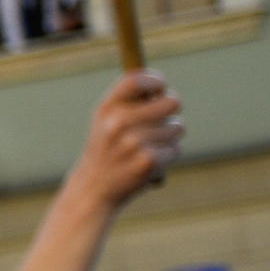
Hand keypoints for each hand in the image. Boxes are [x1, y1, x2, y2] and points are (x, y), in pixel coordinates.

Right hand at [70, 71, 183, 212]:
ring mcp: (133, 142)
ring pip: (177, 127)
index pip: (138, 80)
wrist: (92, 190)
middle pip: (171, 102)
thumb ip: (130, 102)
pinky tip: (147, 163)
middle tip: (161, 121)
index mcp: (107, 108)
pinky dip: (167, 156)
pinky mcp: (148, 162)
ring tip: (147, 147)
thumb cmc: (105, 151)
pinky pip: (174, 149)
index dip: (156, 81)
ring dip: (169, 137)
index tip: (161, 88)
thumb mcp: (106, 121)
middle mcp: (119, 122)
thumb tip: (163, 90)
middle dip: (172, 111)